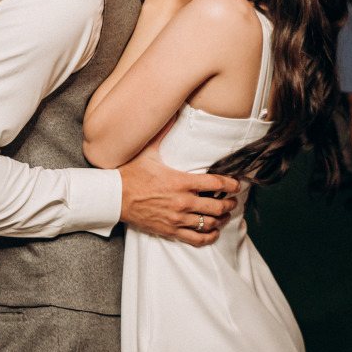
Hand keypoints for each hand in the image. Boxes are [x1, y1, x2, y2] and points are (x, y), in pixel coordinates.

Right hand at [117, 135, 239, 247]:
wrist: (114, 197)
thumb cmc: (131, 173)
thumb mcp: (148, 150)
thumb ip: (162, 132)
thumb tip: (171, 112)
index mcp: (181, 181)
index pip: (215, 184)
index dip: (230, 185)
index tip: (236, 184)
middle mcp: (182, 202)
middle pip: (217, 206)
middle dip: (229, 203)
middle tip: (233, 200)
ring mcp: (177, 218)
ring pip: (209, 223)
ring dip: (222, 219)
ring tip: (226, 214)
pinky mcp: (170, 230)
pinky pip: (196, 239)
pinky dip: (209, 237)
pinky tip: (214, 232)